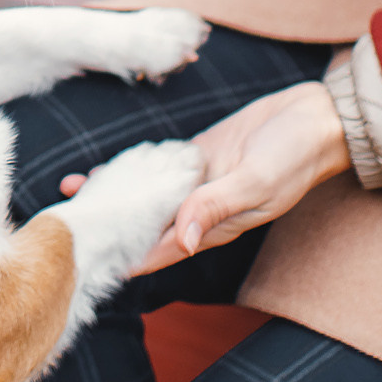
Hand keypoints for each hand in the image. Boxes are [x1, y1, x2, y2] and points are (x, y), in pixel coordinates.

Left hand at [63, 81, 350, 275]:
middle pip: (146, 228)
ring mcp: (197, 184)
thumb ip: (216, 207)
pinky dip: (130, 171)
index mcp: (215, 227)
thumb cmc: (295, 155)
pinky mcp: (196, 158)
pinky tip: (101, 172)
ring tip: (69, 199)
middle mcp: (201, 211)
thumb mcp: (256, 182)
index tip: (88, 263)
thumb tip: (180, 240)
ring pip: (146, 198)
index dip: (125, 257)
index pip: (160, 250)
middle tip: (64, 230)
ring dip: (112, 198)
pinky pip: (156, 169)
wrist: (317, 118)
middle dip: (110, 230)